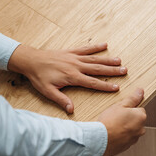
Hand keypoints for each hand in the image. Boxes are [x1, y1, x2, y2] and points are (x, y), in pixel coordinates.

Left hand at [8, 43, 126, 112]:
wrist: (30, 60)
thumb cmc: (39, 77)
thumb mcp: (48, 91)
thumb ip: (61, 100)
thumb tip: (71, 110)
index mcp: (72, 77)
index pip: (92, 83)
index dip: (105, 86)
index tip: (117, 87)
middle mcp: (76, 66)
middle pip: (98, 69)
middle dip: (112, 71)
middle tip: (124, 71)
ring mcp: (74, 57)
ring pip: (94, 59)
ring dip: (108, 60)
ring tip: (120, 61)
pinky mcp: (71, 52)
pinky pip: (85, 48)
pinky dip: (95, 47)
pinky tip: (105, 45)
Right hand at [98, 88, 146, 155]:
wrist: (99, 139)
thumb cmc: (109, 122)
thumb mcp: (120, 105)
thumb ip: (133, 98)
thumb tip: (140, 92)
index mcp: (141, 117)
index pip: (140, 109)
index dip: (129, 108)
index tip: (122, 110)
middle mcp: (140, 129)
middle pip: (136, 120)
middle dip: (128, 118)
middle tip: (116, 117)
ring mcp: (134, 139)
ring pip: (130, 130)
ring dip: (124, 127)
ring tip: (113, 125)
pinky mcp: (127, 146)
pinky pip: (125, 138)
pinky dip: (120, 136)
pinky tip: (112, 133)